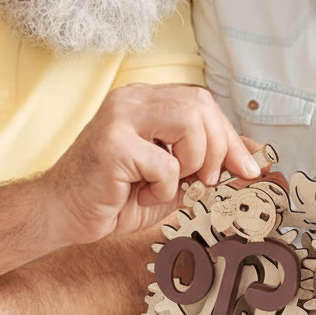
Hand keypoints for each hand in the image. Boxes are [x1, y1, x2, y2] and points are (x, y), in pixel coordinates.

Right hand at [45, 84, 260, 243]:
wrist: (61, 215)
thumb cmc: (114, 196)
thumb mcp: (172, 177)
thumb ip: (206, 163)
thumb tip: (254, 160)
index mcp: (145, 100)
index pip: (203, 101)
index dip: (231, 136)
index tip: (249, 168)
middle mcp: (132, 100)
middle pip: (201, 105)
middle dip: (218, 149)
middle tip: (204, 181)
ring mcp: (119, 118)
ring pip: (189, 124)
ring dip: (192, 163)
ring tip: (167, 183)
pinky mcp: (112, 145)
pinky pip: (165, 164)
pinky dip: (162, 188)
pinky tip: (137, 193)